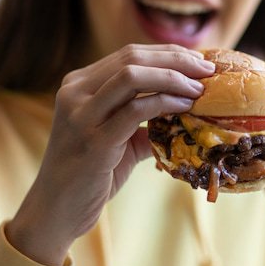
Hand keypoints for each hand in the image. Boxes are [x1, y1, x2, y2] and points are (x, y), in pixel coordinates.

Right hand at [7, 44, 214, 265]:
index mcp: (78, 84)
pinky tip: (185, 108)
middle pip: (132, 58)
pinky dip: (165, 103)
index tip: (199, 61)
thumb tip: (186, 107)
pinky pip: (135, 110)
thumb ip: (143, 119)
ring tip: (200, 89)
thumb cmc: (89, 175)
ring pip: (132, 76)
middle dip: (177, 60)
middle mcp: (74, 92)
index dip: (168, 54)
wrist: (56, 211)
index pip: (129, 54)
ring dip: (173, 78)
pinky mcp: (93, 140)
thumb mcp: (116, 137)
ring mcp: (80, 115)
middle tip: (208, 70)